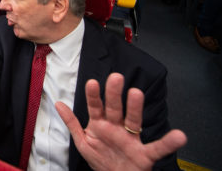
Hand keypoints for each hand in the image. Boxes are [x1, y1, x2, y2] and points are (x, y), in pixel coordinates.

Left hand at [55, 73, 186, 170]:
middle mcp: (117, 128)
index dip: (93, 95)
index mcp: (101, 124)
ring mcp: (131, 139)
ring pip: (133, 120)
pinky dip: (169, 143)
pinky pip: (157, 148)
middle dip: (114, 94)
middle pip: (115, 108)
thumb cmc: (101, 159)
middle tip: (115, 78)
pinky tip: (179, 136)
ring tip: (136, 93)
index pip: (96, 107)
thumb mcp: (82, 141)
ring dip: (135, 107)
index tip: (91, 82)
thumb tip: (58, 103)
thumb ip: (72, 123)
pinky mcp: (144, 154)